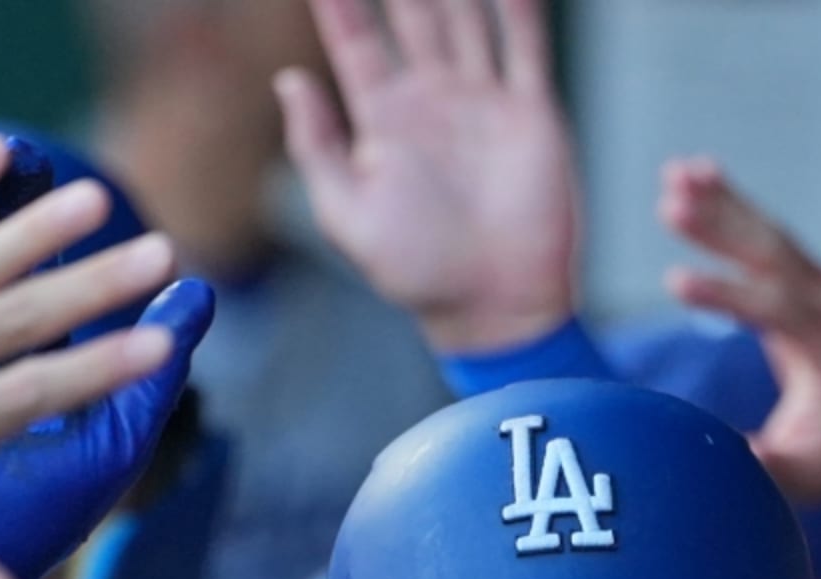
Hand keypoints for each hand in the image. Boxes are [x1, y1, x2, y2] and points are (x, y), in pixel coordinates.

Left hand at [277, 0, 575, 352]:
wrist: (494, 306)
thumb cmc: (416, 273)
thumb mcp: (346, 215)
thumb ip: (317, 147)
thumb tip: (288, 79)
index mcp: (382, 118)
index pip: (355, 35)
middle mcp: (432, 98)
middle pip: (412, 10)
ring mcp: (483, 101)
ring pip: (466, 15)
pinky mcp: (532, 113)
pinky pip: (525, 45)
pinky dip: (520, 6)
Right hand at [660, 161, 820, 503]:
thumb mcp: (813, 475)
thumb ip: (772, 466)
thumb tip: (730, 457)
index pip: (783, 314)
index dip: (729, 298)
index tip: (675, 282)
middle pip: (780, 258)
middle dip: (724, 227)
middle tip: (669, 202)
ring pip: (776, 237)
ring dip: (724, 203)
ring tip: (672, 175)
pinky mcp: (816, 278)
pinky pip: (774, 236)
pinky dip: (734, 202)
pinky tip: (692, 171)